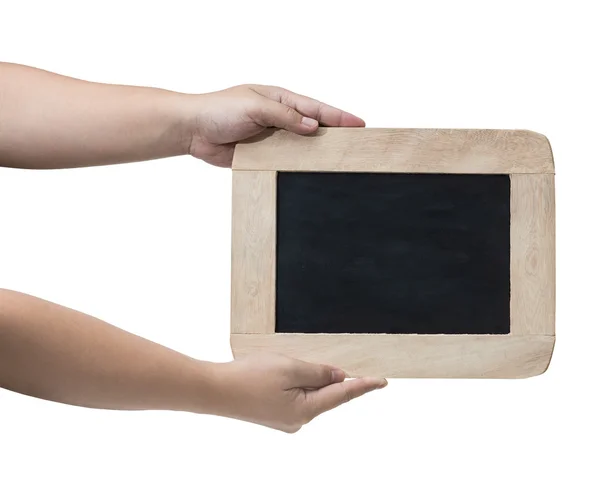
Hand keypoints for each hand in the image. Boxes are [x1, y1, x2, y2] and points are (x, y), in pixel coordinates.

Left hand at [185, 85, 364, 166]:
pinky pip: (284, 162)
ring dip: (316, 154)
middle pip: (313, 129)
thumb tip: (313, 127)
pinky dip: (297, 168)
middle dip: (334, 135)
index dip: (338, 116)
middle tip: (357, 144)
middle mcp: (279, 119)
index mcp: (280, 100)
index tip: (358, 124)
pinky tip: (310, 174)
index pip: (315, 109)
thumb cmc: (219, 110)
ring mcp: (272, 138)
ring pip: (301, 148)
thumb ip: (284, 117)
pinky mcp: (262, 156)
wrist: (193, 130)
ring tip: (339, 162)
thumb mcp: (255, 107)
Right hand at [213, 353, 386, 432]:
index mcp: (305, 410)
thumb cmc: (249, 377)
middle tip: (311, 360)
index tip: (383, 381)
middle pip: (325, 394)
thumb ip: (319, 372)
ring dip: (307, 378)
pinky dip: (296, 384)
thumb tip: (339, 377)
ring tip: (282, 365)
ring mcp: (285, 420)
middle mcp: (298, 420)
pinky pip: (295, 397)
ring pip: (308, 394)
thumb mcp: (290, 367)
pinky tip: (280, 373)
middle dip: (327, 377)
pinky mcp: (274, 415)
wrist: (213, 390)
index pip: (343, 395)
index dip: (363, 385)